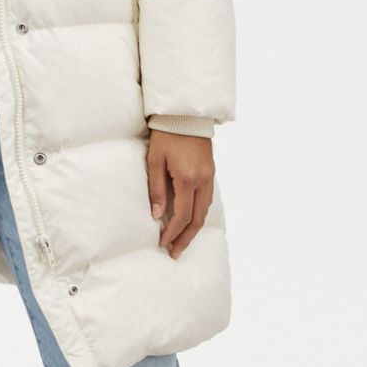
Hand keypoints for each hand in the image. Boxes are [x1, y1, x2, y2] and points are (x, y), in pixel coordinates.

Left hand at [147, 129, 214, 259]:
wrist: (185, 114)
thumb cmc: (166, 135)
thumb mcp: (155, 161)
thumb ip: (156, 189)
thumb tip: (157, 214)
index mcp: (187, 179)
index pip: (182, 216)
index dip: (172, 233)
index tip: (162, 243)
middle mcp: (203, 180)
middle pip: (198, 219)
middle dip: (186, 238)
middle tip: (175, 252)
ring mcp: (210, 176)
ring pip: (205, 210)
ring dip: (194, 228)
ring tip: (182, 240)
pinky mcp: (211, 171)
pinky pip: (207, 199)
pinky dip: (200, 213)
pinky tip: (191, 218)